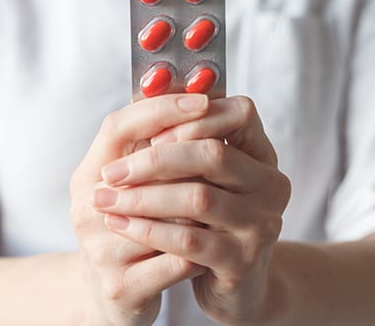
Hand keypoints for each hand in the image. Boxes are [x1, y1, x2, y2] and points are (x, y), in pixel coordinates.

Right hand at [69, 94, 211, 325]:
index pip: (118, 127)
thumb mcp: (128, 187)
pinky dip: (201, 253)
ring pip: (168, 219)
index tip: (202, 100)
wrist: (111, 298)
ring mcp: (100, 250)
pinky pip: (176, 262)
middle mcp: (86, 209)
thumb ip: (150, 147)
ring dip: (201, 211)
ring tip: (225, 204)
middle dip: (192, 161)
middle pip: (146, 169)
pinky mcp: (122, 287)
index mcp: (87, 176)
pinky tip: (214, 246)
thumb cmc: (128, 232)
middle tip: (228, 154)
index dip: (161, 109)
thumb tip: (194, 97)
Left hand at [93, 96, 290, 325]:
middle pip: (213, 154)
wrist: (230, 287)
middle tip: (109, 172)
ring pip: (198, 199)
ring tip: (104, 200)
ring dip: (142, 198)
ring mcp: (261, 225)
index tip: (147, 133)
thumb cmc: (204, 222)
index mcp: (260, 153)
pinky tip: (120, 224)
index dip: (191, 116)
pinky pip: (190, 242)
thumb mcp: (197, 177)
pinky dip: (148, 230)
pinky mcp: (242, 262)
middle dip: (154, 160)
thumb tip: (147, 87)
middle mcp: (270, 185)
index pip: (239, 112)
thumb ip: (180, 138)